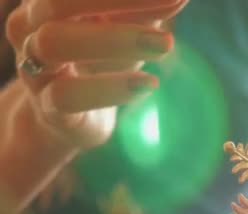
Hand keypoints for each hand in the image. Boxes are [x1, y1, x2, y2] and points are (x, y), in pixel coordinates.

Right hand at [5, 0, 187, 149]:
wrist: (70, 118)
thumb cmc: (98, 59)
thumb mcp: (126, 31)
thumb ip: (146, 12)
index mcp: (46, 4)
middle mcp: (30, 29)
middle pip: (57, 3)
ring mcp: (34, 68)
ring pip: (54, 43)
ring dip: (116, 39)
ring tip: (166, 44)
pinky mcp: (49, 108)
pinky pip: (67, 96)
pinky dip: (110, 88)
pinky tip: (148, 83)